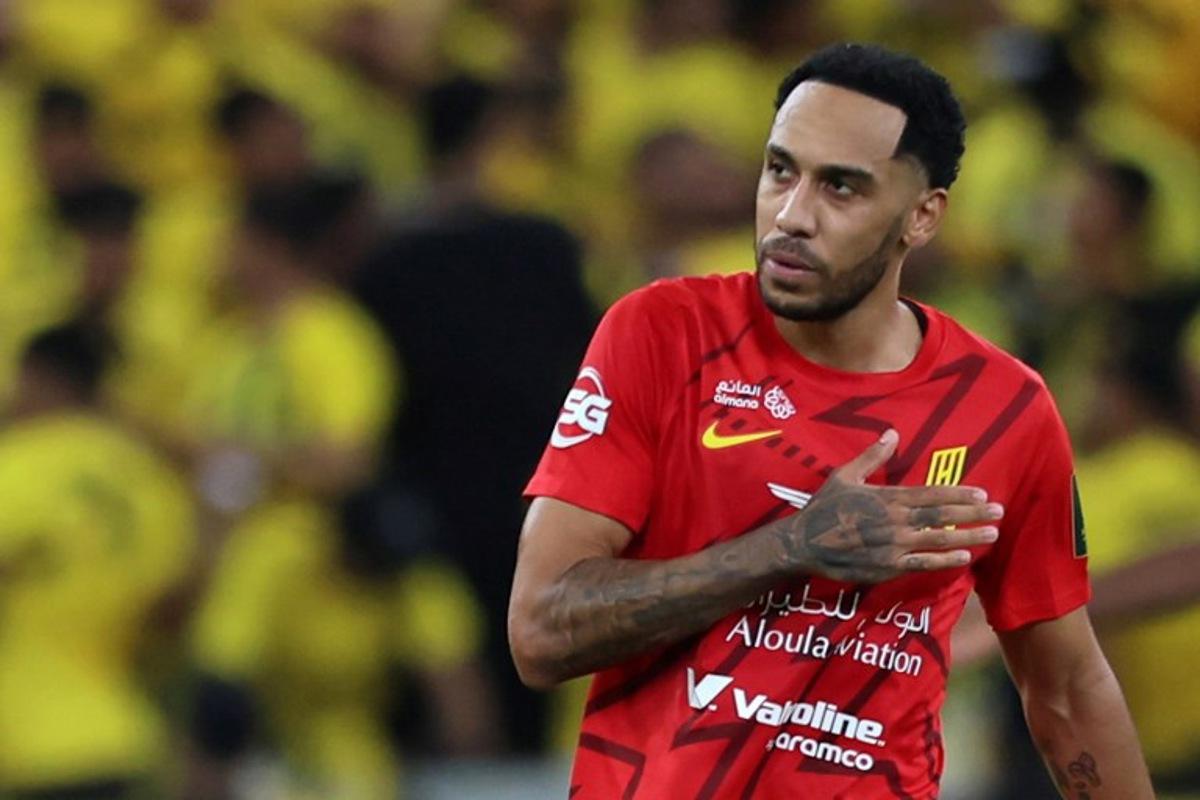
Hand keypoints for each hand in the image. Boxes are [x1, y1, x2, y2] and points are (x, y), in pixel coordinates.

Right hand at [776, 429, 1002, 581]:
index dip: (959, 493)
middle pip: (942, 516)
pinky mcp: (888, 567)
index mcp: (887, 498)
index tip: (982, 492)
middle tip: (999, 511)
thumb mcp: (845, 475)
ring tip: (992, 534)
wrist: (804, 544)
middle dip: (973, 513)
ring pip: (939, 540)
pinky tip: (965, 557)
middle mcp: (895, 521)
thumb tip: (892, 433)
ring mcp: (894, 546)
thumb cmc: (824, 507)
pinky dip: (946, 561)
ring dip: (969, 537)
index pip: (932, 493)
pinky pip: (923, 564)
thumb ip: (873, 456)